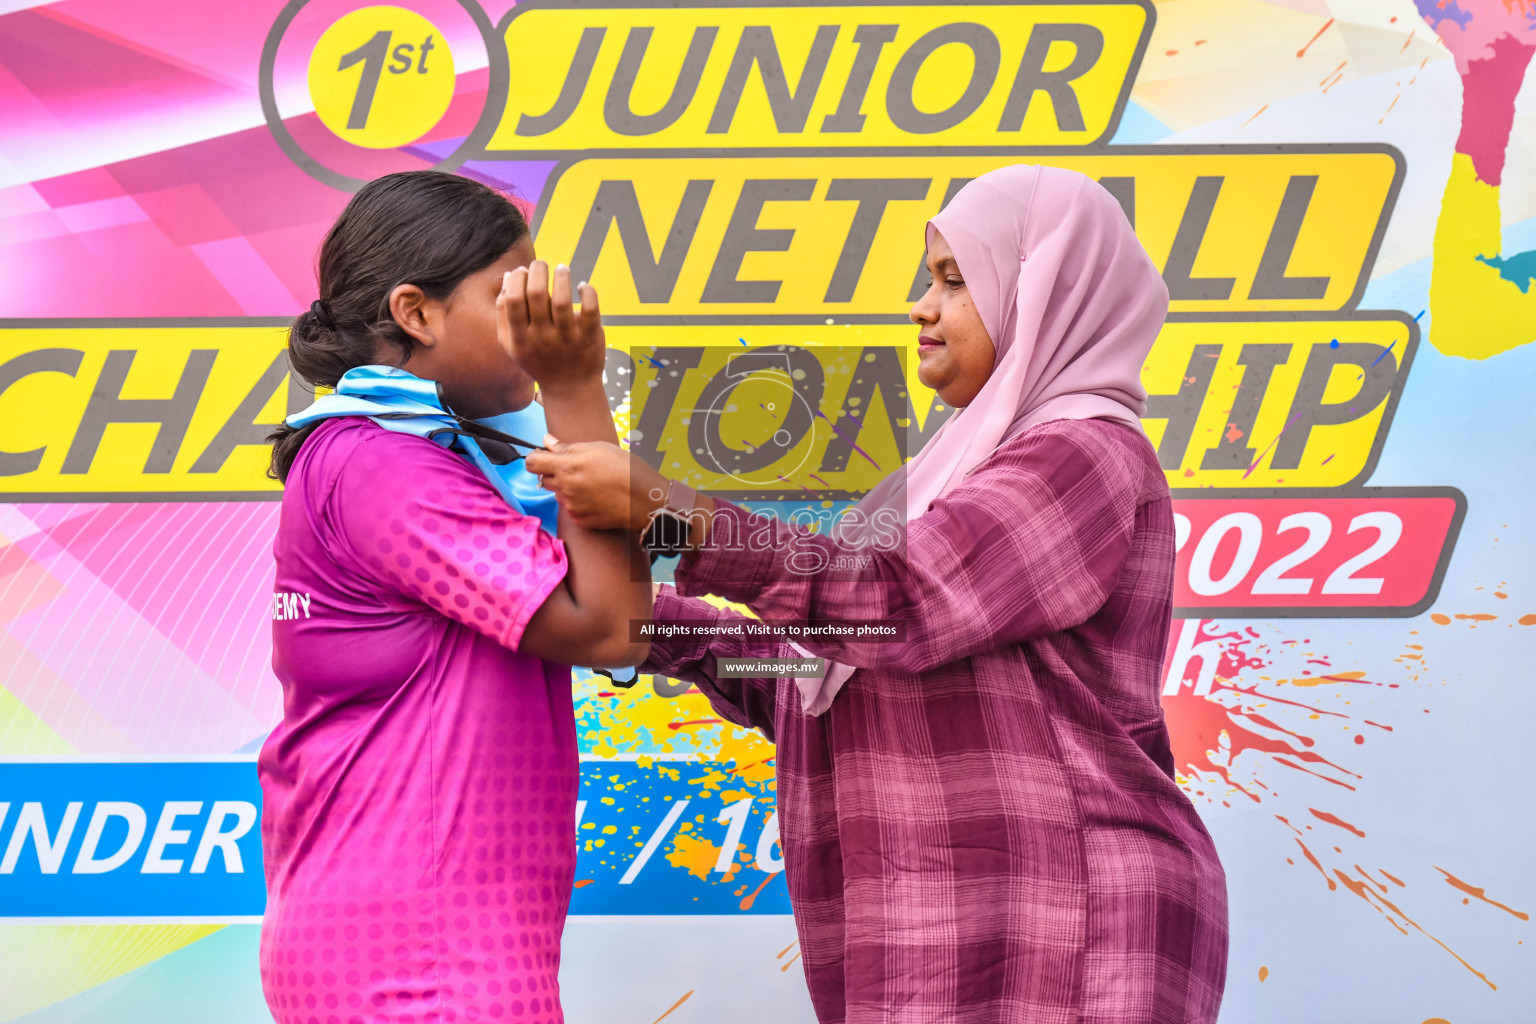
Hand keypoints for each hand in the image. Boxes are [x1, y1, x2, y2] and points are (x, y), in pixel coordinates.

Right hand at [496, 261, 604, 394]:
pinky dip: (588, 292)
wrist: (570, 389)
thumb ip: (503, 312)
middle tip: (542, 264)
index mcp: (520, 338)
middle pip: (537, 295)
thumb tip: (508, 276)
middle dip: (538, 270)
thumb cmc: (538, 360)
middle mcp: (542, 338)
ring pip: (563, 300)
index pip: (514, 299)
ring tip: (562, 269)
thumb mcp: (512, 344)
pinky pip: (590, 310)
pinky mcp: (589, 338)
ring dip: (562, 277)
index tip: (523, 270)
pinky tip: (583, 287)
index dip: (518, 278)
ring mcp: (566, 339)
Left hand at [526, 437, 669, 531]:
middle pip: (546, 479)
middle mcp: (565, 488)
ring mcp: (572, 506)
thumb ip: (567, 447)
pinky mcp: (580, 521)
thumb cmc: (626, 469)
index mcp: (567, 466)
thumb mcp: (599, 448)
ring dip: (569, 488)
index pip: (532, 463)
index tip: (545, 456)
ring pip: (560, 495)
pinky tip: (598, 498)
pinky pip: (572, 509)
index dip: (536, 458)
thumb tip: (547, 442)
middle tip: (580, 469)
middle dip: (557, 473)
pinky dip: (580, 504)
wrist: (645, 500)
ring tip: (594, 484)